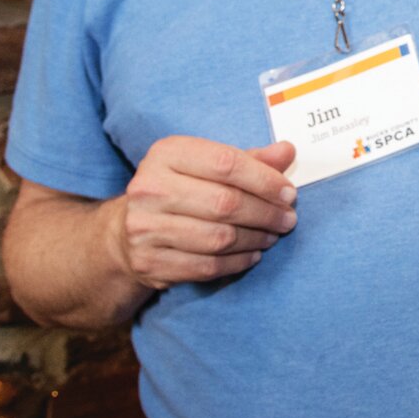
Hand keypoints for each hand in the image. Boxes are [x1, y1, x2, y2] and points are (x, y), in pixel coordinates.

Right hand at [114, 137, 297, 289]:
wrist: (128, 229)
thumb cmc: (181, 187)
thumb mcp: (208, 163)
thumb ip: (249, 158)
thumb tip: (287, 151)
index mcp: (166, 154)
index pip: (227, 164)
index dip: (265, 180)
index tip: (290, 193)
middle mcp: (149, 188)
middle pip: (224, 203)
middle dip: (266, 213)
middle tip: (288, 219)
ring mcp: (144, 228)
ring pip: (218, 238)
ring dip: (255, 239)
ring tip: (273, 235)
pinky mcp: (148, 262)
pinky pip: (206, 266)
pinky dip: (237, 263)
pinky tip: (253, 255)